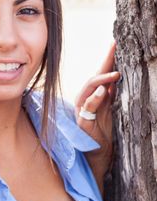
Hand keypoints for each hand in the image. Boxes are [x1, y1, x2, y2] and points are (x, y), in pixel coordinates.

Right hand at [74, 42, 120, 177]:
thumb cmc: (102, 135)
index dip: (108, 59)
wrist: (96, 157)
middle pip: (94, 76)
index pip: (101, 74)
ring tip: (114, 73)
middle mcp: (86, 100)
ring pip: (88, 89)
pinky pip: (87, 108)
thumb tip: (117, 79)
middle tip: (115, 48)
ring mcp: (83, 110)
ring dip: (101, 80)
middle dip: (105, 62)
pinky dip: (95, 99)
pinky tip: (103, 92)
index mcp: (94, 97)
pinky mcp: (83, 122)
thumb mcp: (110, 112)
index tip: (116, 43)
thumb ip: (111, 97)